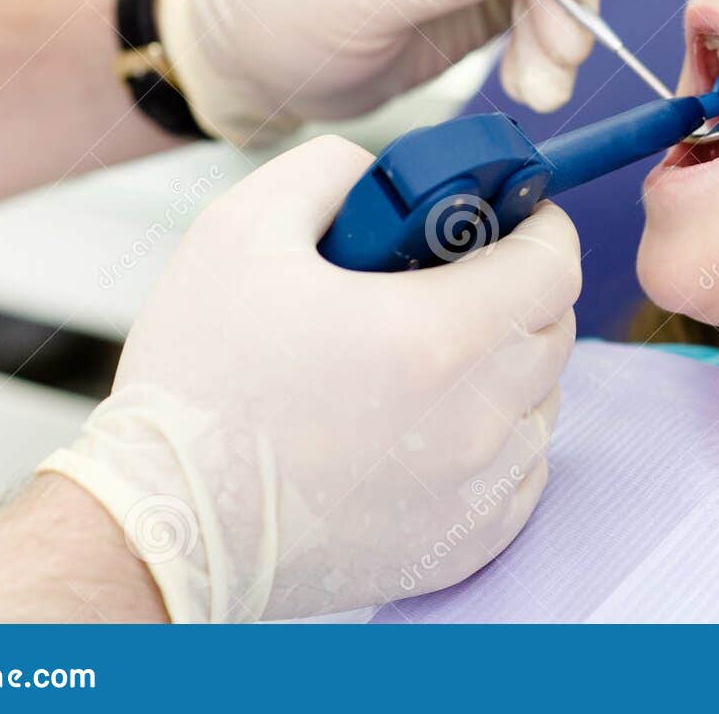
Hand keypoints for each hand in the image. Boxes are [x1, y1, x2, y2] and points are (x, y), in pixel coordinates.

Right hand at [39, 135, 579, 620]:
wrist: (162, 525)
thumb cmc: (196, 382)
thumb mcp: (239, 228)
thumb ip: (329, 170)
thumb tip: (382, 174)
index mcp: (438, 335)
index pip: (557, 266)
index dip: (541, 228)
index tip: (517, 220)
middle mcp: (474, 420)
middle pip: (554, 332)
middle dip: (523, 290)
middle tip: (462, 278)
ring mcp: (472, 492)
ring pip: (540, 405)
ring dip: (507, 367)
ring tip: (433, 355)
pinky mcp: (458, 548)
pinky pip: (521, 477)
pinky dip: (496, 441)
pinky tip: (434, 424)